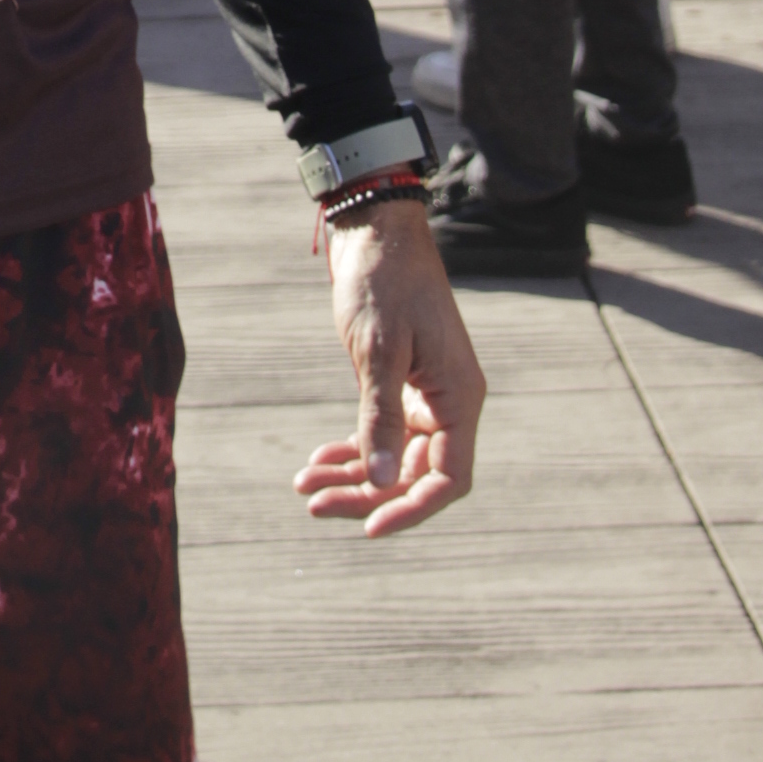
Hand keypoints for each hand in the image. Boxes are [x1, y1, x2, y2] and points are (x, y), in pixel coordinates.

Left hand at [296, 202, 484, 537]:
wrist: (374, 232)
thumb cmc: (383, 283)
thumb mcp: (379, 349)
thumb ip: (380, 415)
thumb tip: (378, 480)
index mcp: (459, 397)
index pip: (449, 479)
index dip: (412, 510)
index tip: (369, 529)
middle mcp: (449, 403)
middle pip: (414, 475)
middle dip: (365, 495)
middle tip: (312, 504)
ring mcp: (426, 396)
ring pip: (393, 459)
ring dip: (352, 477)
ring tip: (303, 486)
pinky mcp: (401, 385)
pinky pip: (381, 434)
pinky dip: (352, 449)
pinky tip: (318, 459)